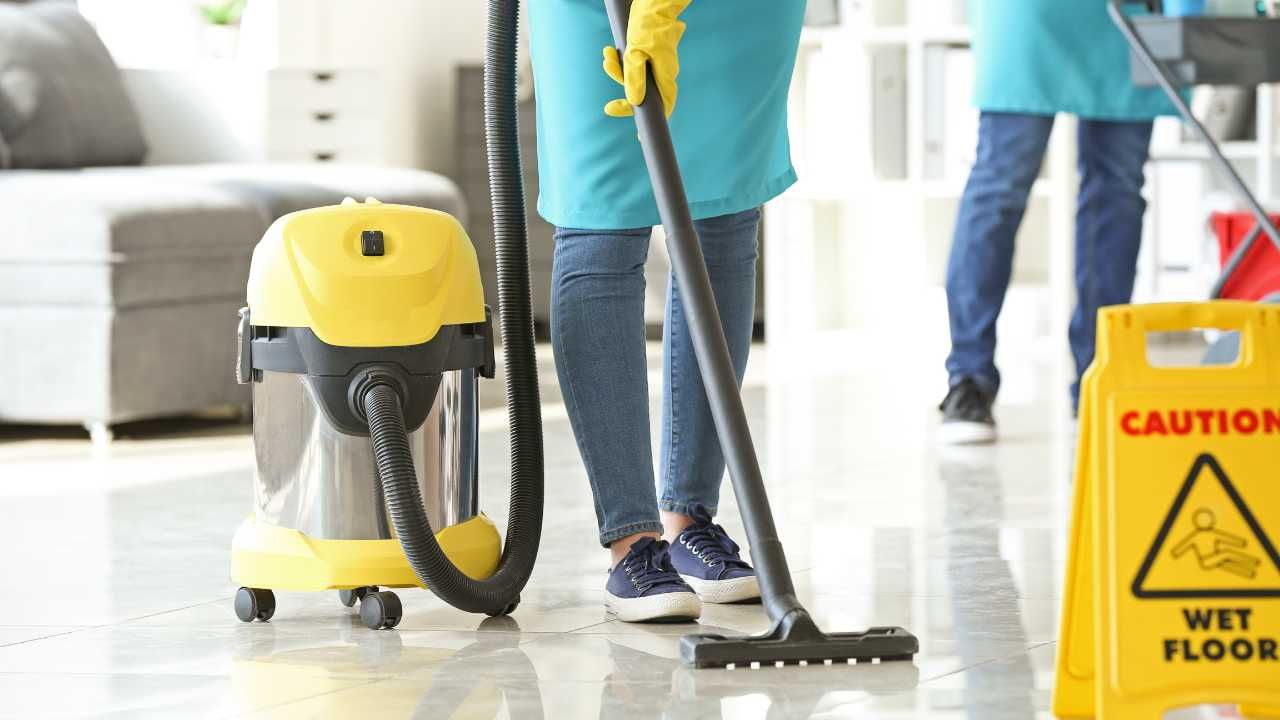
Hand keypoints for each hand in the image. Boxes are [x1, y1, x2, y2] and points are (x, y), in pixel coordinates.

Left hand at [602, 0, 691, 117]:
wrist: (653, 3)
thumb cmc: (647, 26)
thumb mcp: (635, 52)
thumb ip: (633, 78)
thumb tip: (633, 101)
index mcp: (665, 75)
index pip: (662, 107)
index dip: (652, 123)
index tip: (640, 137)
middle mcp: (663, 73)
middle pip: (644, 94)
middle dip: (624, 96)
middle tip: (608, 108)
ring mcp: (656, 64)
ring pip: (635, 78)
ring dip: (617, 71)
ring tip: (606, 57)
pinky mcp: (648, 55)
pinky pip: (633, 65)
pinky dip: (620, 62)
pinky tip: (610, 51)